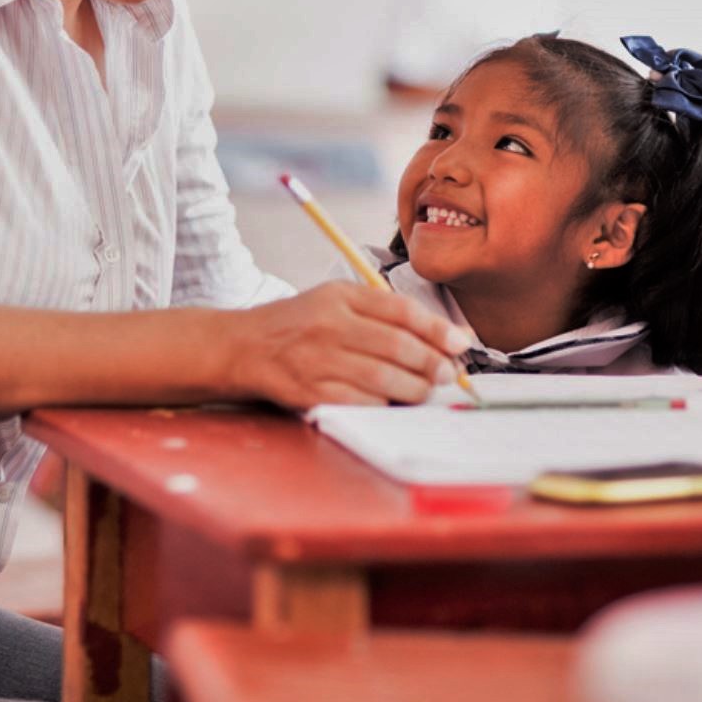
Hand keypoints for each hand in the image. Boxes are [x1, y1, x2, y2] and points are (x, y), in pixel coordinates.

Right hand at [229, 282, 468, 409]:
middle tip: (448, 373)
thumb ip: (384, 313)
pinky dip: (385, 406)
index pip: (401, 310)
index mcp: (340, 296)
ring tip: (428, 390)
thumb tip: (445, 335)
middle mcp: (329, 325)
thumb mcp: (336, 300)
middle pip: (397, 346)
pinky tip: (394, 403)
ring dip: (416, 388)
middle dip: (432, 363)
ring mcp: (318, 360)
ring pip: (384, 378)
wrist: (242, 347)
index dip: (437, 329)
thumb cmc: (298, 324)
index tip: (460, 343)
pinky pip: (361, 403)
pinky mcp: (309, 393)